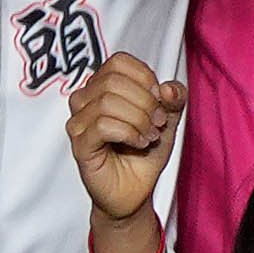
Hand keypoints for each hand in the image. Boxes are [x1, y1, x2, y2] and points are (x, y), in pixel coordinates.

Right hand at [66, 53, 186, 252]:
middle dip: (146, 102)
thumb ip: (174, 99)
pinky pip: (103, 125)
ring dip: (140, 119)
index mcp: (103, 87)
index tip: (160, 100)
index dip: (145, 78)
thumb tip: (168, 88)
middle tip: (158, 123)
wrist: (136, 190)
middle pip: (113, 81)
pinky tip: (140, 143)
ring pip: (107, 101)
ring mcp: (79, 123)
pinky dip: (130, 132)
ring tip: (150, 136)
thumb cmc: (145, 152)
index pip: (119, 62)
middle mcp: (85, 100)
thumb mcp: (169, 120)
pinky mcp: (80, 145)